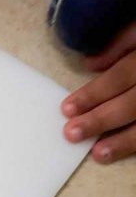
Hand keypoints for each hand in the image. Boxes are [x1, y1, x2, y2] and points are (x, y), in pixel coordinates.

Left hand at [62, 23, 135, 163]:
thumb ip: (122, 42)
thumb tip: (90, 64)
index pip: (121, 76)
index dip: (94, 93)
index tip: (66, 109)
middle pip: (133, 104)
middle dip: (102, 120)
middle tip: (72, 134)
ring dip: (126, 141)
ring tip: (99, 154)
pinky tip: (125, 152)